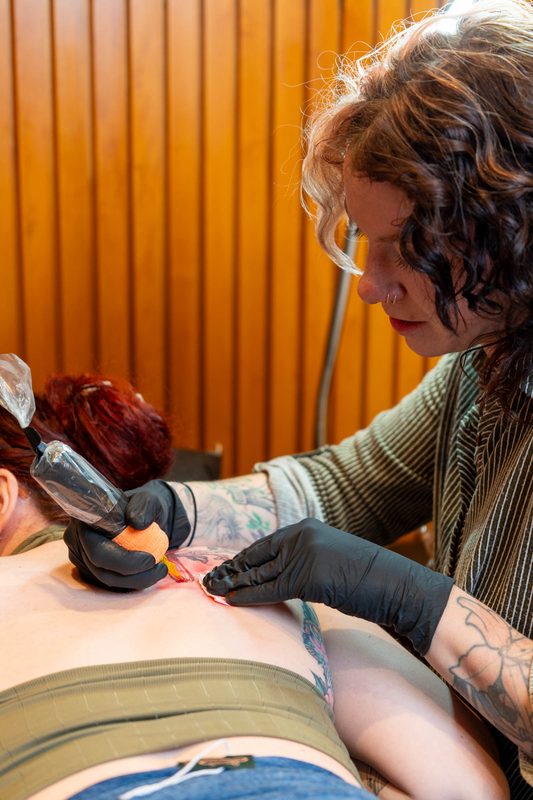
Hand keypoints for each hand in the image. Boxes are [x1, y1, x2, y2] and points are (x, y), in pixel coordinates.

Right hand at [64, 480, 190, 589]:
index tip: (150, 559)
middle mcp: (77, 540)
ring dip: (135, 581)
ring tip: (159, 570)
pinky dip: (131, 581)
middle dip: (133, 576)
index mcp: (85, 520)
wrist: (141, 514)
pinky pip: (110, 582)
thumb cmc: (142, 506)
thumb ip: (144, 506)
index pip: (97, 549)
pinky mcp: (91, 569)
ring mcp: (82, 557)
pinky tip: (149, 573)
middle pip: (100, 569)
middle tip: (160, 569)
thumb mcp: (149, 499)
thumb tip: (138, 523)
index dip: (123, 560)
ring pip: (106, 579)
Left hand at [204, 518, 453, 654]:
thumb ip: (304, 561)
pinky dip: (248, 595)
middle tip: (208, 580)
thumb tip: (281, 576)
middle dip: (231, 570)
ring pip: (259, 573)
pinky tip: (231, 600)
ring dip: (233, 584)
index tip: (224, 569)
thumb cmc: (367, 578)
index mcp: (306, 528)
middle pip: (257, 557)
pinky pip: (270, 588)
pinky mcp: (307, 576)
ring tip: (211, 591)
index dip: (242, 560)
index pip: (265, 545)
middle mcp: (301, 535)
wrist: (395, 585)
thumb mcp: (330, 561)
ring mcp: (304, 554)